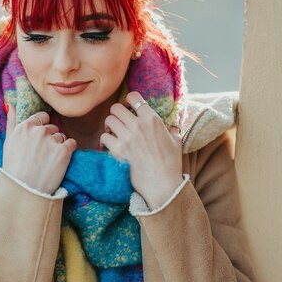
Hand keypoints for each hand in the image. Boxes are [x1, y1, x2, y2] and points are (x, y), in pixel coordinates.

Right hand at [1, 105, 76, 194]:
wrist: (24, 189)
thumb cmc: (13, 168)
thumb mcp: (8, 142)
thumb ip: (11, 121)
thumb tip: (10, 104)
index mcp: (25, 127)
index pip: (42, 117)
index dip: (42, 128)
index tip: (40, 140)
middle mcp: (39, 131)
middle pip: (52, 127)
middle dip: (50, 137)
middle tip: (42, 154)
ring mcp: (52, 140)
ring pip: (62, 136)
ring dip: (59, 145)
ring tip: (49, 160)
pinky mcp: (64, 151)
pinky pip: (72, 144)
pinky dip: (68, 151)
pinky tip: (59, 161)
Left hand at [100, 91, 182, 207]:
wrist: (163, 184)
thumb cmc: (171, 164)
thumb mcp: (176, 141)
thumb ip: (172, 130)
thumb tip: (172, 126)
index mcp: (152, 119)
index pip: (134, 97)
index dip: (128, 100)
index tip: (128, 107)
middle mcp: (139, 125)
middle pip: (116, 107)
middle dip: (116, 113)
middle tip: (118, 122)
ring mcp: (127, 137)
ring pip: (108, 120)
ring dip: (109, 126)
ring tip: (113, 133)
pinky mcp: (118, 150)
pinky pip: (104, 137)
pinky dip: (105, 141)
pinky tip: (109, 145)